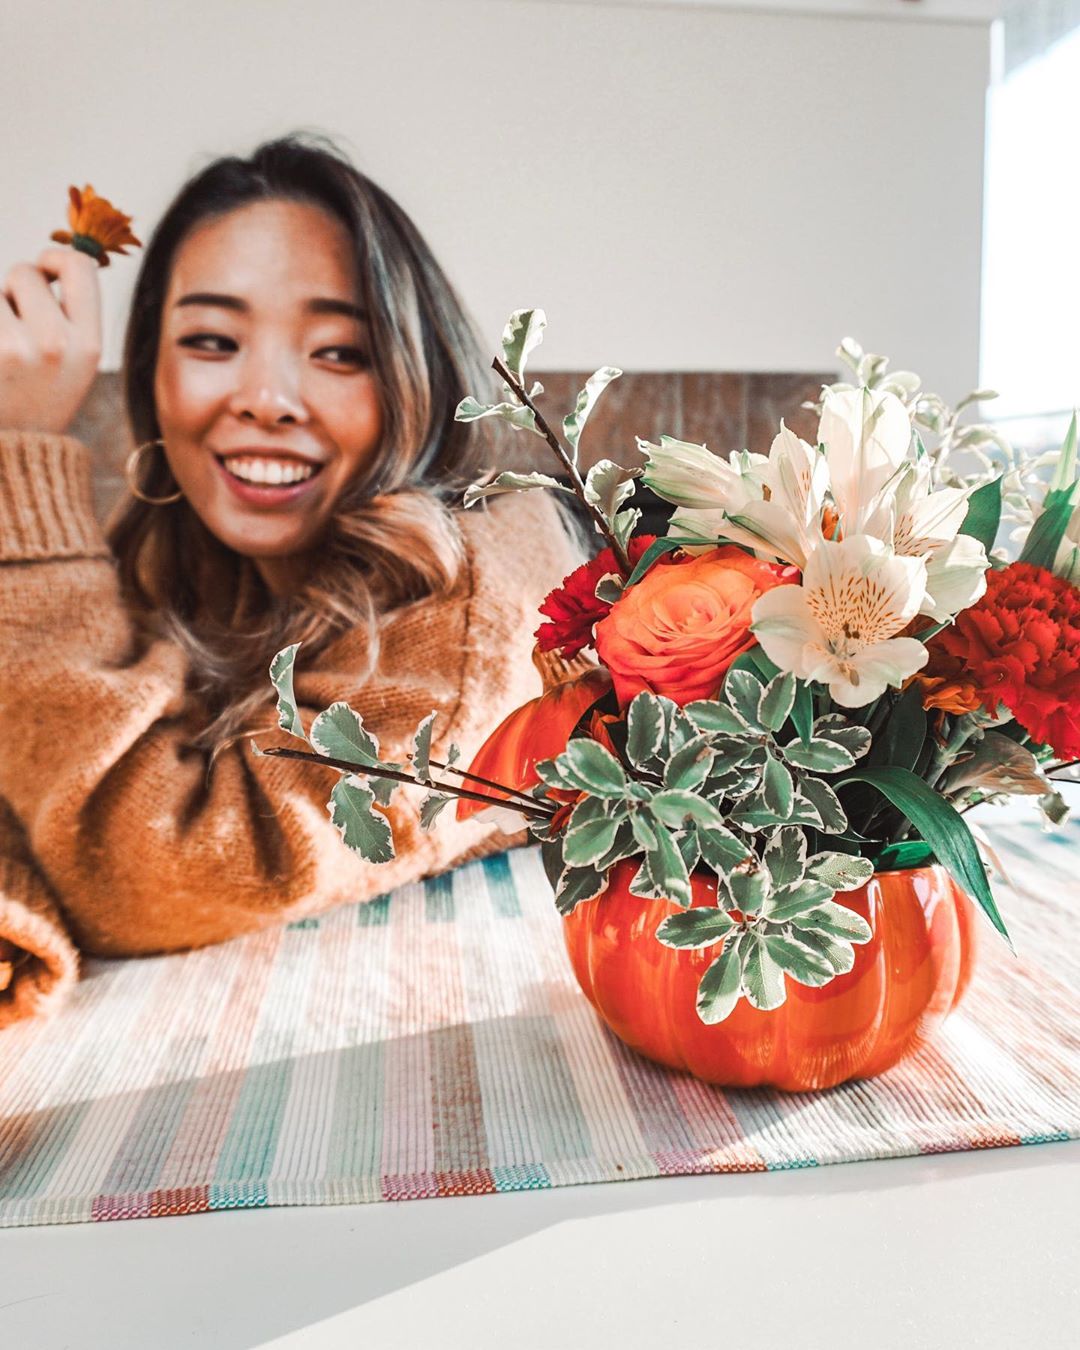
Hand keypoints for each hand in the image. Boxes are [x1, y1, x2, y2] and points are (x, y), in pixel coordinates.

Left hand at [0, 246, 102, 434]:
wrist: (13, 456)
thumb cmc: (37, 403)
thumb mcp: (74, 366)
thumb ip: (68, 316)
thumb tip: (49, 262)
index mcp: (87, 345)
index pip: (79, 267)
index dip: (55, 258)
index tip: (44, 272)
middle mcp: (55, 344)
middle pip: (25, 273)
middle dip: (12, 291)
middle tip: (12, 331)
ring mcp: (13, 349)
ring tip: (0, 352)